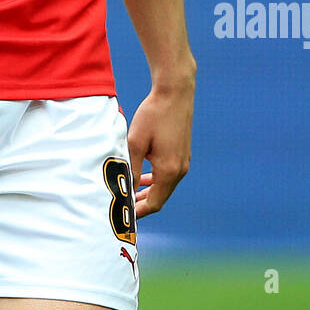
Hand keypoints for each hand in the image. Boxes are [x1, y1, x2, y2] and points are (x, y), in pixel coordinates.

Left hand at [127, 77, 193, 218]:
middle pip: (161, 197)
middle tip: (125, 209)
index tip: (125, 217)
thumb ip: (131, 168)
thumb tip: (126, 190)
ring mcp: (184, 162)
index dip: (139, 212)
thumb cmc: (153, 115)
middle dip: (143, 204)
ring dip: (149, 191)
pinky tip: (143, 176)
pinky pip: (169, 174)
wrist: (175, 92)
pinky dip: (156, 180)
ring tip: (131, 195)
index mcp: (169, 171)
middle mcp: (180, 170)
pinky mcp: (183, 153)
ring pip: (165, 186)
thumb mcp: (136, 142)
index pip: (154, 203)